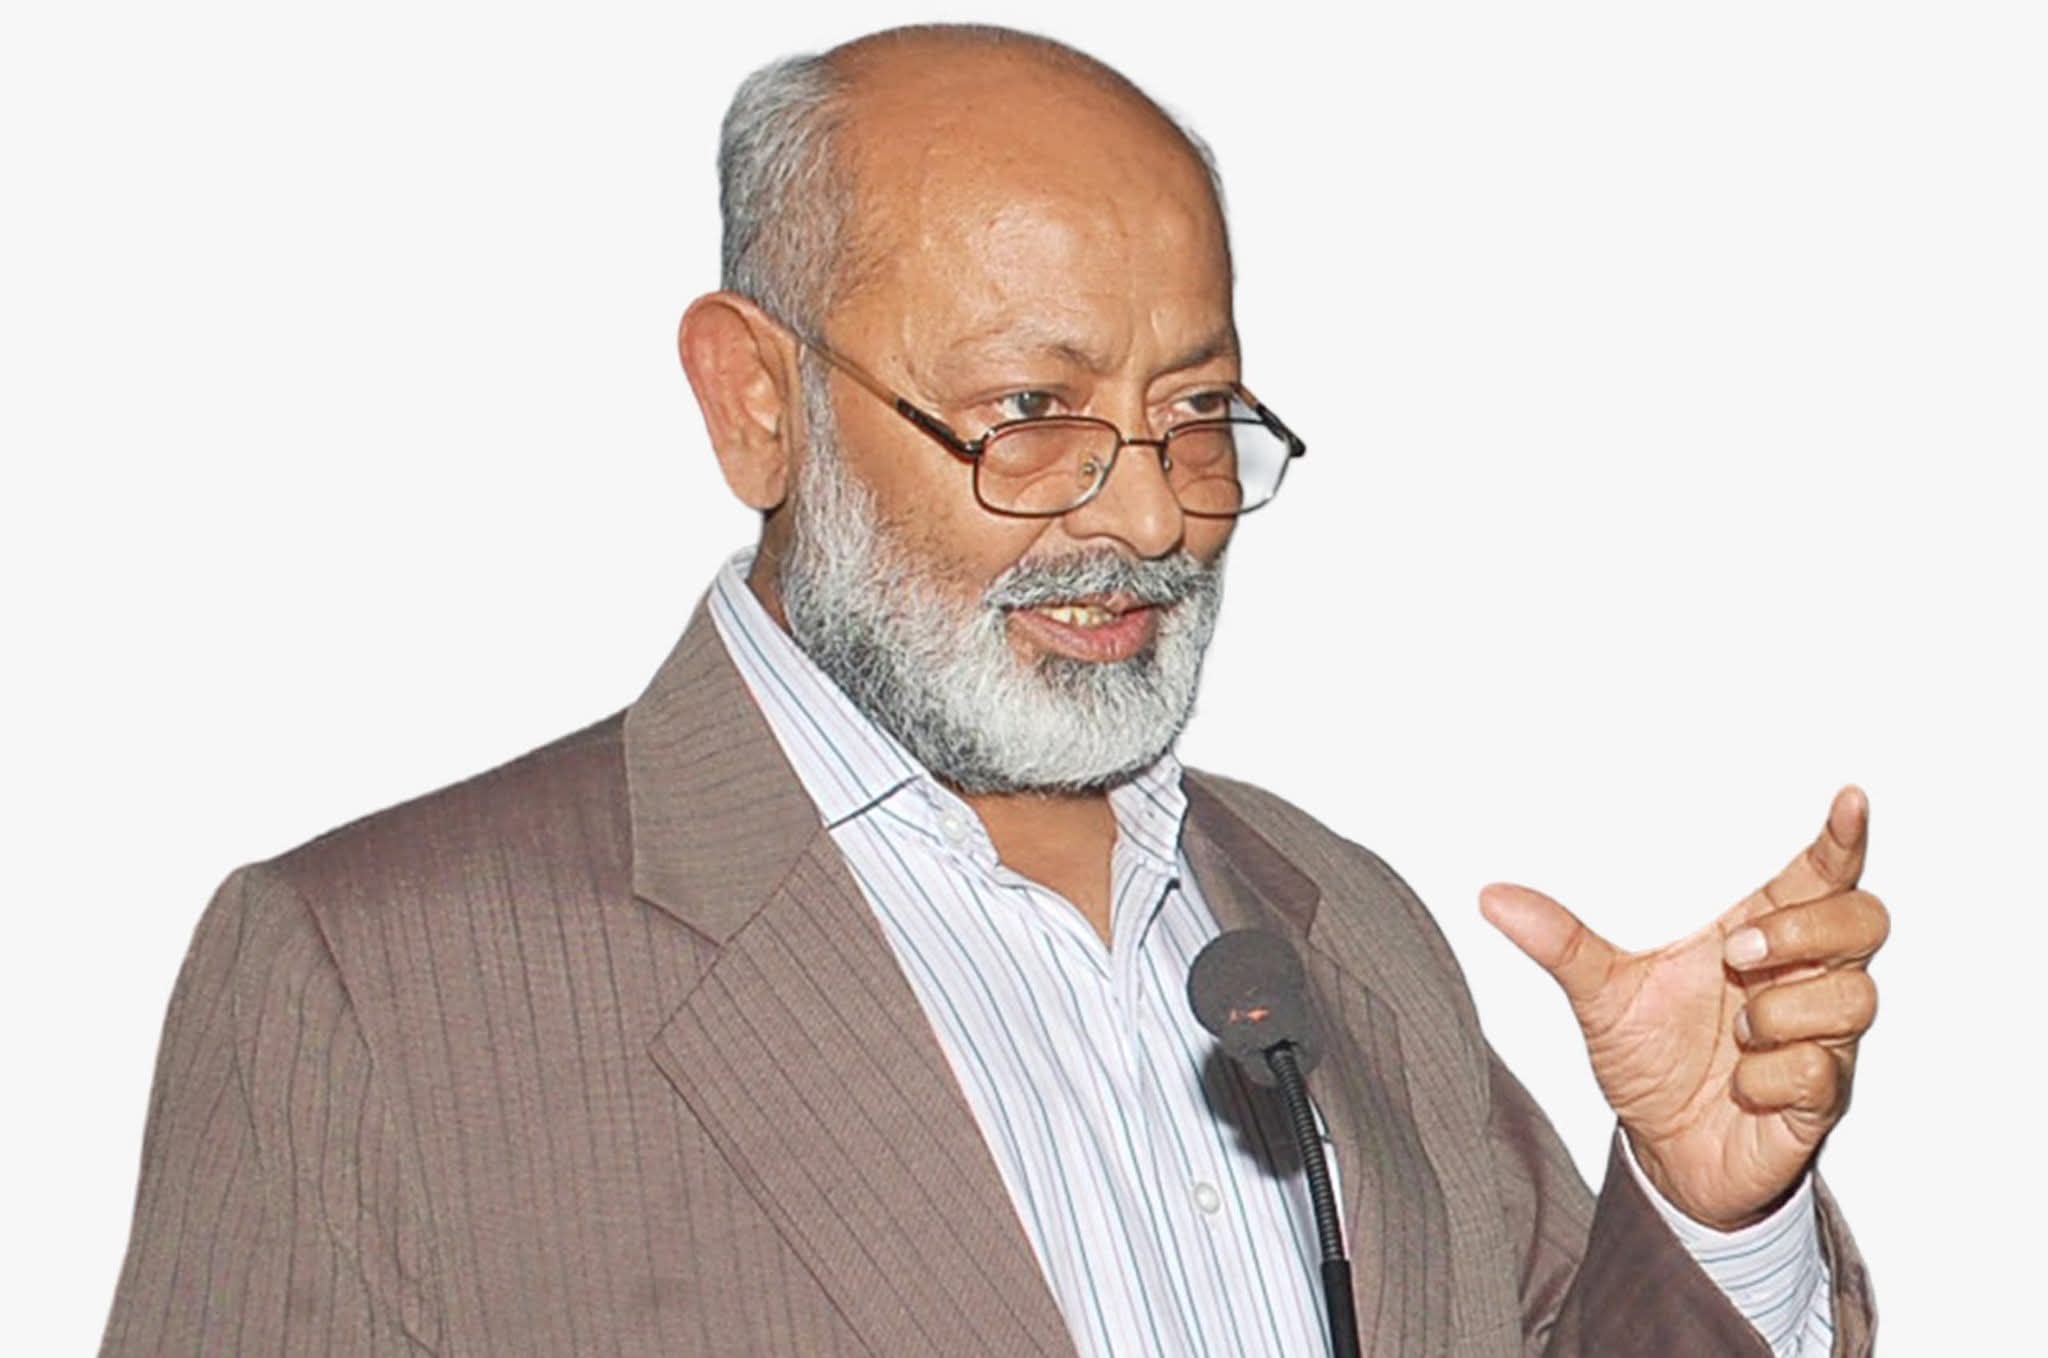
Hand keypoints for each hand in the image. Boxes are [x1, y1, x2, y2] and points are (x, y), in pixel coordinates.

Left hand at [1479, 786, 1888, 1227]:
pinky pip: (1821, 1072)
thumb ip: (1560, 941)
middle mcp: (1801, 976)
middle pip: (1862, 920)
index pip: (1821, 873)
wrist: (1666, 1151)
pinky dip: (1771, 1076)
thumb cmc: (1652, 1056)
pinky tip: (1738, 1084)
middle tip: (1737, 953)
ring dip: (1783, 1011)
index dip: (1841, 837)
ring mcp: (1820, 1036)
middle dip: (1805, 930)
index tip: (1846, 799)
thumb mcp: (1599, 993)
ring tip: (1735, 1028)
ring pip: (1855, 996)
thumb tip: (1493, 897)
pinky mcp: (1819, 1096)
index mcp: (1759, 932)